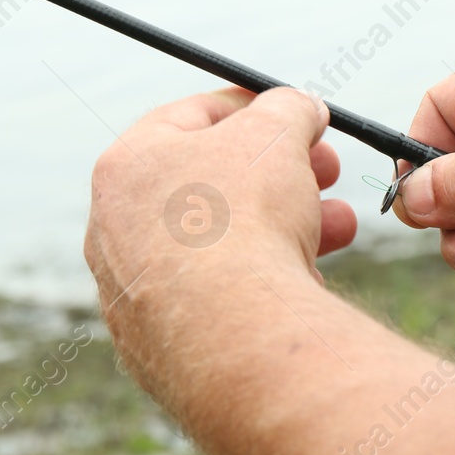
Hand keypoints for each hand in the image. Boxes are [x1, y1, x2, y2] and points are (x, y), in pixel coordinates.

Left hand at [84, 87, 348, 377]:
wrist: (235, 334)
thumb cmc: (245, 218)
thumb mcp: (277, 132)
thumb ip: (288, 108)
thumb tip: (301, 107)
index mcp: (125, 168)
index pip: (190, 117)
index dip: (253, 108)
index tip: (295, 115)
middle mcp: (114, 231)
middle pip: (208, 184)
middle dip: (278, 173)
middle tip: (326, 171)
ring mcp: (133, 295)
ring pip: (220, 244)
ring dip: (285, 226)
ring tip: (339, 225)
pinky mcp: (160, 347)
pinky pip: (219, 299)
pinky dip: (262, 282)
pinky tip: (306, 279)